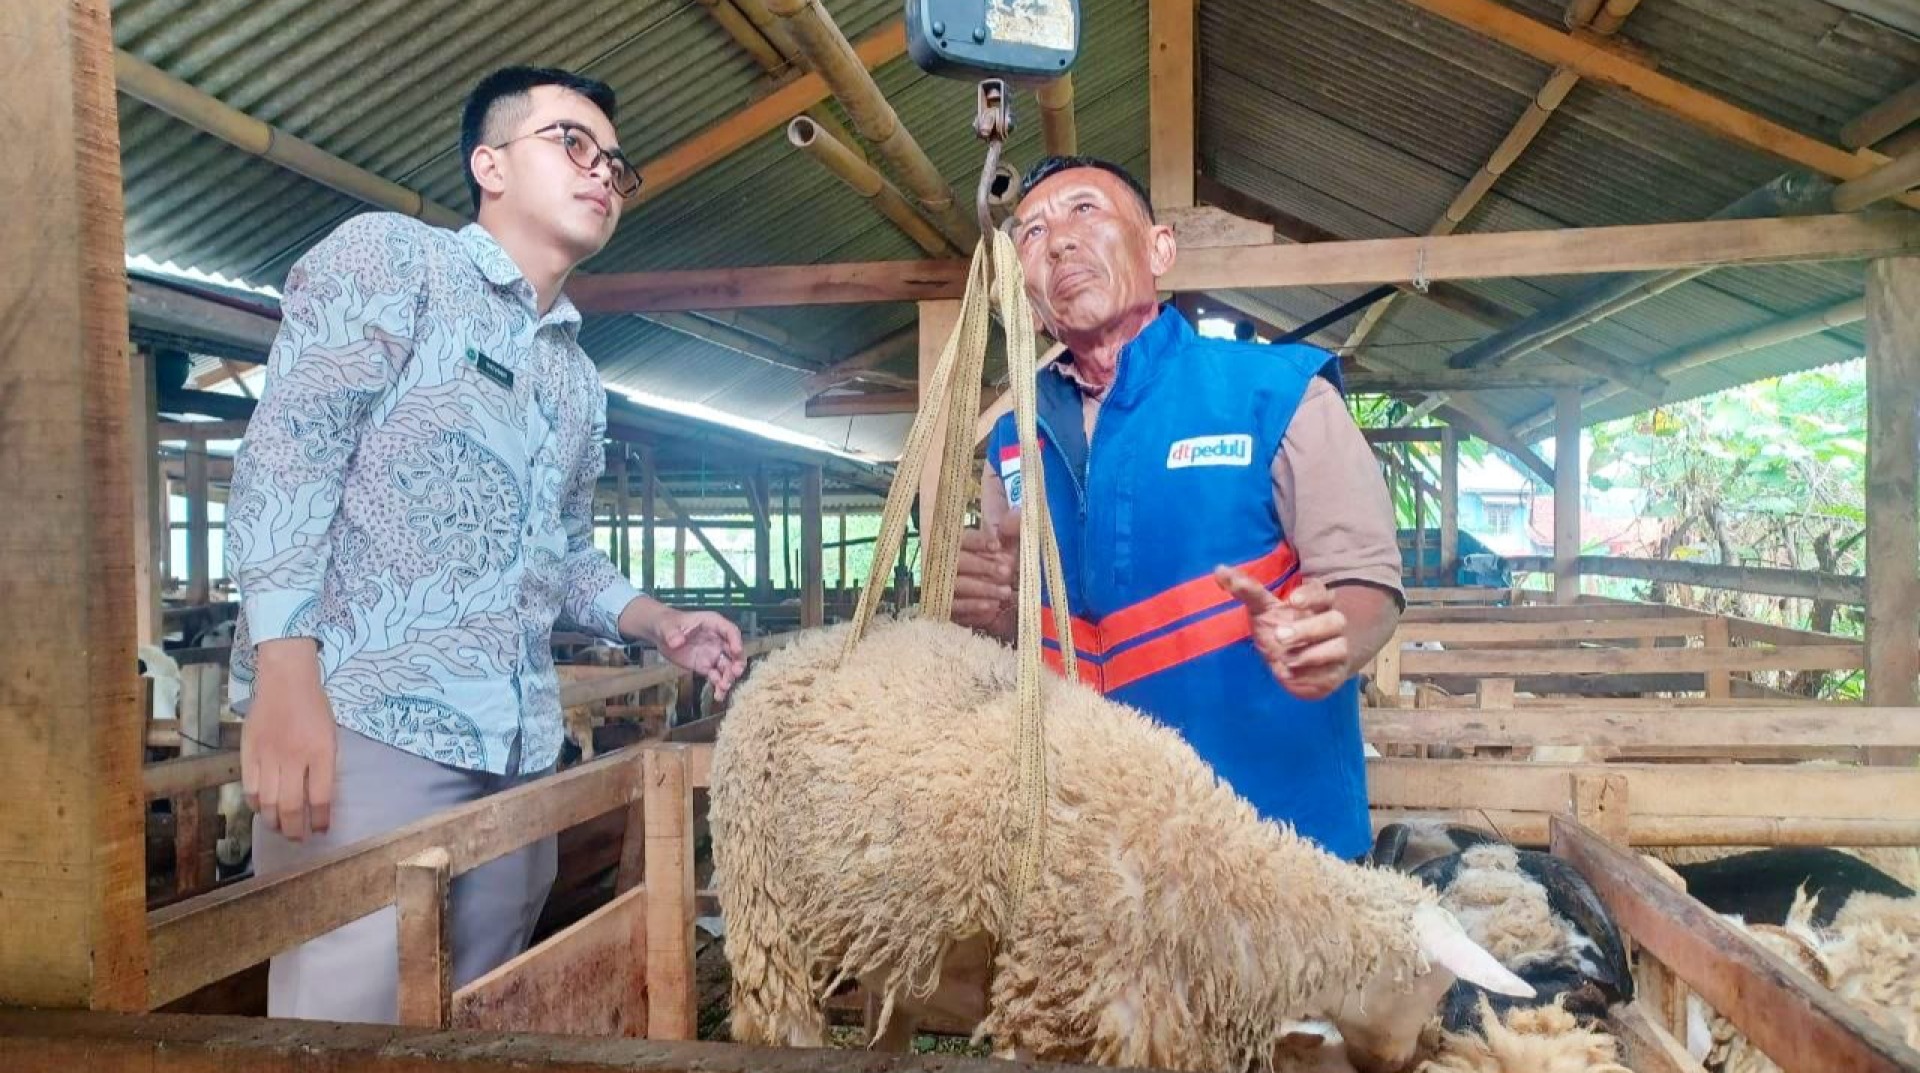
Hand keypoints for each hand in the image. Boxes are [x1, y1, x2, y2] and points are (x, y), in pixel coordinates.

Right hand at [241, 638, 336, 840]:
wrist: (286, 681)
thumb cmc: (314, 708)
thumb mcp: (330, 736)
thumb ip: (324, 766)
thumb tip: (318, 799)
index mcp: (321, 753)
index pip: (321, 797)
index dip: (320, 819)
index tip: (321, 830)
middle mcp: (294, 758)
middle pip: (291, 806)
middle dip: (295, 829)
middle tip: (298, 839)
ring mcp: (268, 756)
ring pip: (267, 802)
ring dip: (274, 821)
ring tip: (280, 829)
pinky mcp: (248, 753)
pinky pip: (249, 787)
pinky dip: (255, 804)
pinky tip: (262, 810)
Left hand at [657, 609, 746, 700]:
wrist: (661, 636)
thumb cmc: (668, 624)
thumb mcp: (667, 626)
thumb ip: (672, 633)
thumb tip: (676, 642)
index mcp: (713, 624)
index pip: (730, 630)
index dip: (736, 640)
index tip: (737, 650)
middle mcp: (718, 640)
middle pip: (734, 651)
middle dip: (737, 662)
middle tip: (735, 672)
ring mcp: (712, 654)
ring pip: (726, 667)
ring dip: (728, 677)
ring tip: (724, 687)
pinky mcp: (705, 667)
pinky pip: (716, 677)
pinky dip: (718, 686)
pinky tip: (718, 695)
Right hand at [954, 512, 1020, 635]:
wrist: (993, 595)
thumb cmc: (1002, 559)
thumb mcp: (1008, 539)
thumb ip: (1013, 525)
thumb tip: (1013, 518)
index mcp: (958, 540)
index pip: (961, 538)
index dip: (978, 542)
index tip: (997, 546)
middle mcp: (946, 560)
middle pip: (959, 561)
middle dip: (983, 566)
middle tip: (1007, 572)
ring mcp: (942, 584)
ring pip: (958, 585)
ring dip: (983, 589)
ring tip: (1006, 592)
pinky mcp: (945, 605)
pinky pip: (954, 607)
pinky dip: (973, 607)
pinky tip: (991, 607)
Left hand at [1214, 568, 1352, 700]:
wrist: (1296, 666)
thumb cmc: (1279, 628)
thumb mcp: (1262, 610)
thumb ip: (1246, 590)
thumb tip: (1219, 569)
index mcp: (1316, 603)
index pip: (1321, 593)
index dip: (1310, 595)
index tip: (1292, 600)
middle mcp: (1332, 624)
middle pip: (1335, 620)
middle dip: (1308, 629)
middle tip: (1279, 636)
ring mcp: (1338, 648)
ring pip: (1339, 647)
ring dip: (1312, 654)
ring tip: (1286, 660)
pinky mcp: (1336, 673)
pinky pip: (1331, 674)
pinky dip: (1311, 675)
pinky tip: (1293, 675)